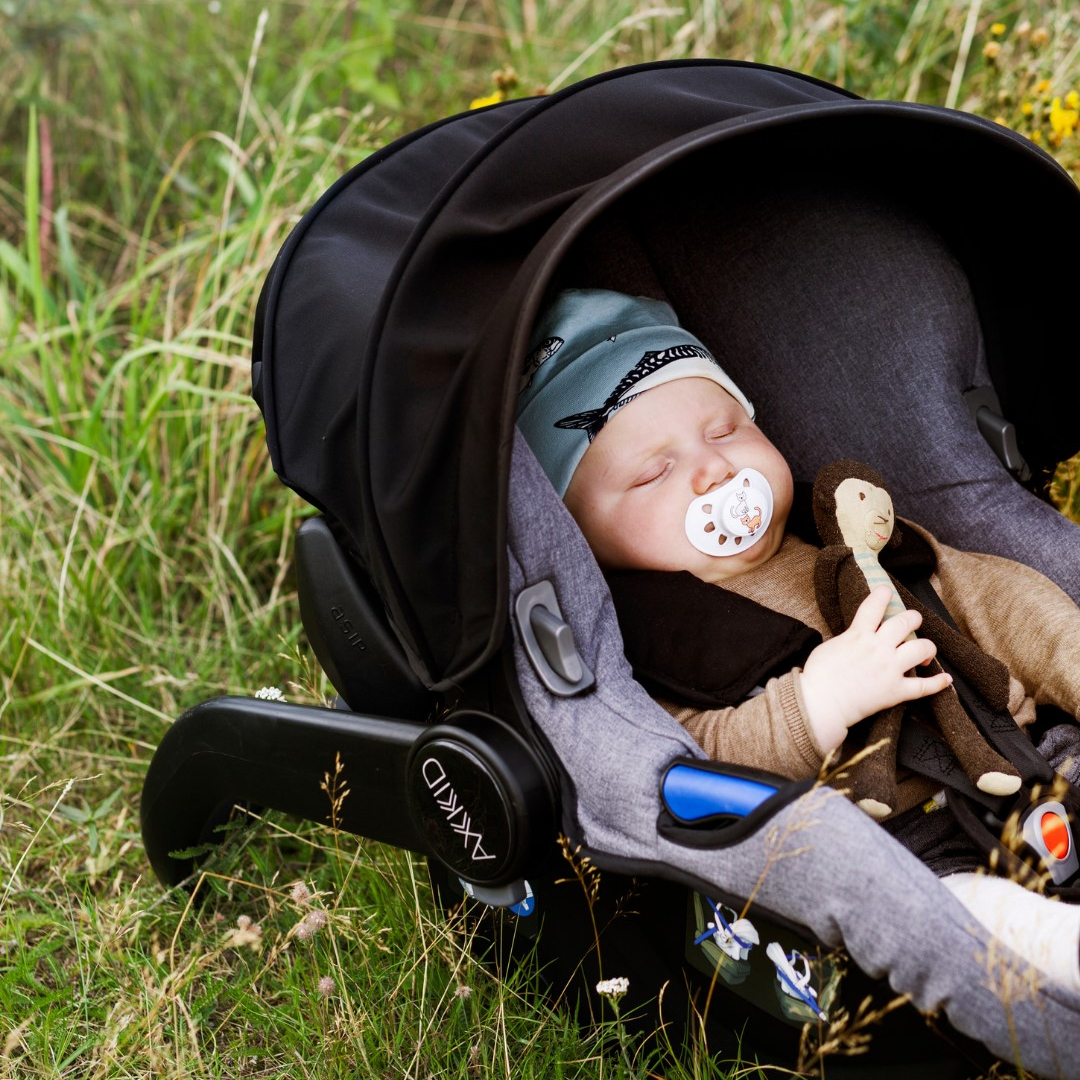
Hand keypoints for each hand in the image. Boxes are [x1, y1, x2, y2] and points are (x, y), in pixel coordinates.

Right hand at [799, 585, 952, 753]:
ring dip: (927, 647)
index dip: (882, 594)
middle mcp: (878, 648)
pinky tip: (946, 679)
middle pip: (906, 622)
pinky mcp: (896, 691)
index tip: (886, 591)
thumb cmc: (818, 677)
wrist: (821, 704)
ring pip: (922, 648)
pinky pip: (924, 686)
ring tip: (923, 649)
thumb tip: (857, 637)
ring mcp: (890, 669)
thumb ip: (848, 638)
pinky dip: (938, 683)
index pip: (875, 606)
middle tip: (912, 621)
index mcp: (858, 635)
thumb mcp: (828, 646)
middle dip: (912, 618)